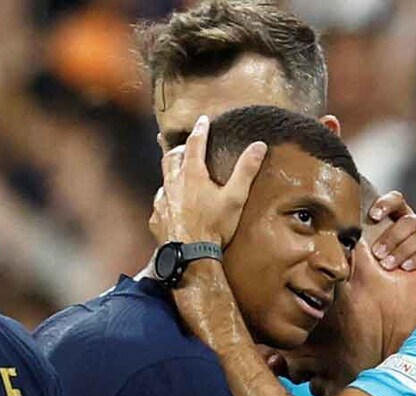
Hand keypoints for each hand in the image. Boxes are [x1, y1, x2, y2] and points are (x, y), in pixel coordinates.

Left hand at [149, 115, 266, 245]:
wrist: (191, 256)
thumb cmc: (214, 226)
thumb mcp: (236, 197)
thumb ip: (246, 170)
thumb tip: (259, 145)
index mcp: (192, 174)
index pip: (194, 144)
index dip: (200, 130)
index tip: (203, 120)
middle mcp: (173, 183)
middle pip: (172, 157)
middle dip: (179, 149)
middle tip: (185, 146)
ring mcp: (162, 201)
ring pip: (164, 179)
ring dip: (171, 173)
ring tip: (178, 174)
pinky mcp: (156, 218)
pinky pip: (160, 203)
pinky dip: (166, 199)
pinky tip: (171, 206)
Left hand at [367, 191, 415, 270]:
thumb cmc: (391, 270)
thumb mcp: (377, 255)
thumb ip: (364, 246)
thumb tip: (340, 244)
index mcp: (403, 217)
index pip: (397, 200)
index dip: (386, 203)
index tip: (373, 216)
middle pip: (408, 220)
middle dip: (390, 237)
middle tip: (376, 254)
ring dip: (402, 250)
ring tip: (387, 265)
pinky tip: (406, 268)